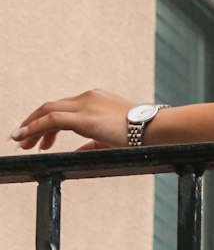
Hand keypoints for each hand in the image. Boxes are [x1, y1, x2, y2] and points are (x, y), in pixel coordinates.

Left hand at [10, 89, 132, 151]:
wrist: (155, 129)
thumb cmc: (139, 135)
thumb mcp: (110, 138)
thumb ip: (92, 143)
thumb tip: (77, 152)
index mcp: (95, 99)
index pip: (63, 108)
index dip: (46, 123)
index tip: (40, 139)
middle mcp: (87, 97)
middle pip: (51, 108)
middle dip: (33, 125)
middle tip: (24, 142)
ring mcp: (85, 104)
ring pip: (47, 111)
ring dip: (30, 127)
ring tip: (21, 143)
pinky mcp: (83, 117)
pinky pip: (51, 120)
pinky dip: (34, 128)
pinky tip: (24, 137)